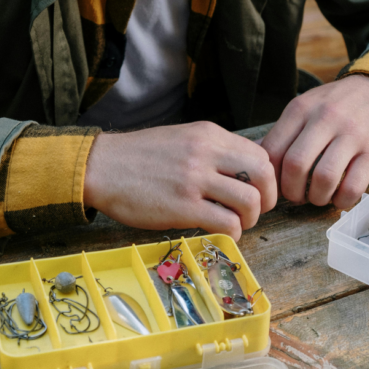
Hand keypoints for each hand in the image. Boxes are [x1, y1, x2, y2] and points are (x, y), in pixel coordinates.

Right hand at [83, 121, 276, 239]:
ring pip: (250, 201)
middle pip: (263, 175)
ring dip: (250, 219)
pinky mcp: (183, 207)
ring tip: (237, 223)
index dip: (266, 178)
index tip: (258, 191)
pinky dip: (233, 232)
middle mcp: (206, 153)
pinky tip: (222, 232)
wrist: (101, 167)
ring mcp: (195, 180)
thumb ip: (215, 151)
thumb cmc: (141, 157)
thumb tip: (246, 173)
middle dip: (268, 198)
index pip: (260, 154)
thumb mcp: (184, 138)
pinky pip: (227, 223)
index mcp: (209, 135)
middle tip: (256, 211)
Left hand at [262, 75, 368, 208]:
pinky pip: (353, 186)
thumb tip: (257, 163)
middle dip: (292, 191)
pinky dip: (342, 201)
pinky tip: (340, 197)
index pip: (273, 150)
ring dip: (317, 198)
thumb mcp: (306, 106)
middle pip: (295, 165)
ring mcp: (352, 134)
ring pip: (324, 178)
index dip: (271, 178)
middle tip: (297, 196)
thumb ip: (284, 133)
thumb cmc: (337, 104)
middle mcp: (325, 118)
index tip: (276, 188)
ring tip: (319, 197)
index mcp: (301, 109)